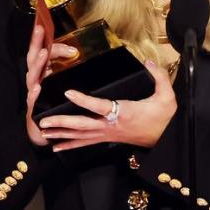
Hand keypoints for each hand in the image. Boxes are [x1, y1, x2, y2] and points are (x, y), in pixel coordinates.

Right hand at [24, 24, 78, 145]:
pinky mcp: (33, 108)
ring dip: (38, 64)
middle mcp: (35, 80)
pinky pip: (32, 100)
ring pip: (32, 76)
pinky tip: (37, 88)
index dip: (44, 38)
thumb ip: (65, 67)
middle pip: (33, 58)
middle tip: (40, 29)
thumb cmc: (54, 103)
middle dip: (36, 43)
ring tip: (43, 53)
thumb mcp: (60, 82)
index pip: (42, 50)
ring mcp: (32, 93)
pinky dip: (34, 94)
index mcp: (41, 72)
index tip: (47, 25)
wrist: (44, 129)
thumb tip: (77, 51)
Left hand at [37, 59, 176, 151]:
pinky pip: (85, 143)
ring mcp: (107, 134)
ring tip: (43, 131)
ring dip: (60, 134)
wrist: (165, 139)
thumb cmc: (163, 118)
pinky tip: (56, 147)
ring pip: (80, 135)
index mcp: (123, 113)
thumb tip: (149, 62)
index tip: (68, 93)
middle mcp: (111, 125)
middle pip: (83, 125)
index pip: (100, 106)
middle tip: (43, 121)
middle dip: (62, 123)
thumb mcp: (167, 97)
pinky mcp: (106, 138)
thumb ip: (159, 78)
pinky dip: (69, 145)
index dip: (83, 100)